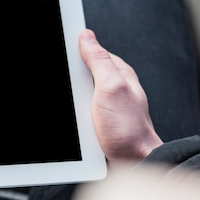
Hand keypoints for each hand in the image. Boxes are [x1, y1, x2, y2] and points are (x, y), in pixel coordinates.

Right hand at [80, 29, 162, 165]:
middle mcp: (112, 87)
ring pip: (77, 97)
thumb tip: (86, 36)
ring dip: (73, 106)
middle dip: (72, 85)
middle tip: (79, 99)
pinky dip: (76, 120)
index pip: (90, 52)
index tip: (65, 62)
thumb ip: (99, 61)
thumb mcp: (112, 87)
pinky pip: (79, 115)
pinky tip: (80, 127)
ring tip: (82, 117)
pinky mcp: (98, 122)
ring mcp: (105, 106)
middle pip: (80, 76)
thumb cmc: (129, 129)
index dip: (75, 54)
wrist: (134, 162)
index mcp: (118, 72)